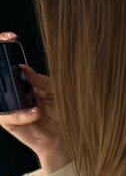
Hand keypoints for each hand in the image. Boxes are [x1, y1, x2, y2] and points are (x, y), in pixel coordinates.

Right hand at [0, 33, 65, 172]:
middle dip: (2, 69)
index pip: (10, 65)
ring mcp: (10, 107)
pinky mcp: (10, 123)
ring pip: (1, 95)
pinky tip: (35, 113)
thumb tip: (23, 68)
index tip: (8, 36)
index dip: (4, 49)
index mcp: (25, 82)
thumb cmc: (66, 113)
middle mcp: (15, 92)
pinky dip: (21, 114)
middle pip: (1, 77)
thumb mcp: (57, 92)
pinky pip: (7, 115)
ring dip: (13, 94)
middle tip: (14, 67)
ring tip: (31, 98)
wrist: (69, 139)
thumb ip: (40, 80)